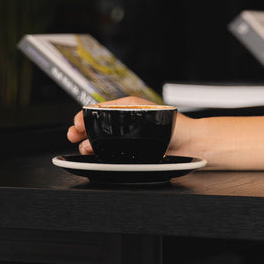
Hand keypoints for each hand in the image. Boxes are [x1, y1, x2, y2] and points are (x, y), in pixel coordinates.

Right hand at [67, 97, 191, 156]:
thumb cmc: (173, 124)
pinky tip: (97, 155)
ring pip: (101, 140)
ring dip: (89, 143)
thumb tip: (101, 111)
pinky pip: (112, 153)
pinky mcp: (131, 153)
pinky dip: (101, 154)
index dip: (85, 117)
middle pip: (96, 126)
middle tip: (73, 135)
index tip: (78, 123)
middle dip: (82, 130)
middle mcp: (126, 123)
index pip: (99, 110)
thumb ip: (122, 110)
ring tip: (86, 147)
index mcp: (127, 108)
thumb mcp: (143, 111)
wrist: (190, 143)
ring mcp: (128, 138)